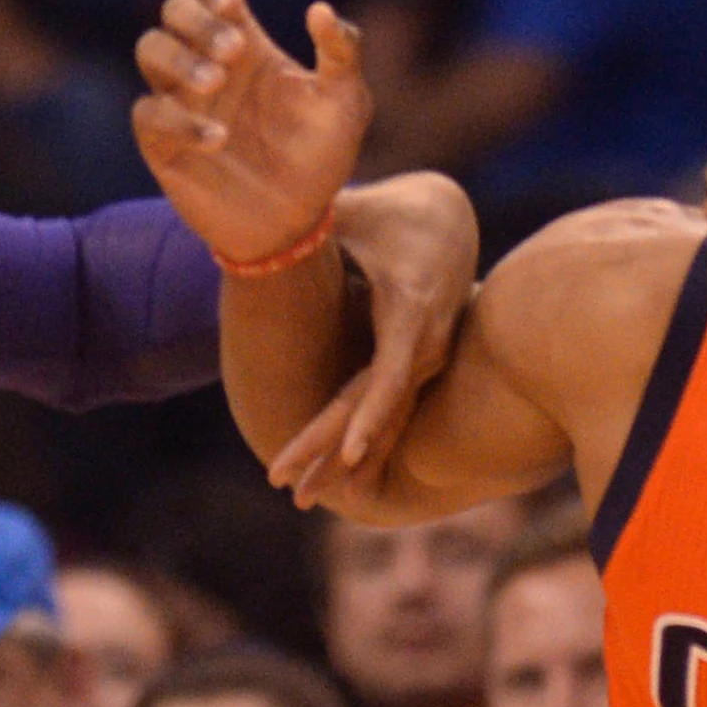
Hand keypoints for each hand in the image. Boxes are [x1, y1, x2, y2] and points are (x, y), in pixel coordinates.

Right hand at [133, 0, 371, 272]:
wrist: (297, 225)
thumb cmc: (320, 158)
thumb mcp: (346, 104)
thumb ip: (342, 54)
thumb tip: (320, 10)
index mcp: (244, 42)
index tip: (235, 4)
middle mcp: (207, 64)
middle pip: (175, 11)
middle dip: (199, 21)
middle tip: (235, 52)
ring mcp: (181, 101)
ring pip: (150, 49)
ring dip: (179, 58)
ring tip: (217, 82)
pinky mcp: (163, 143)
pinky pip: (149, 113)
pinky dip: (179, 120)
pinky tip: (219, 140)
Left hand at [278, 172, 478, 510]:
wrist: (446, 217)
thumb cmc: (394, 213)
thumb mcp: (352, 212)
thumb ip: (310, 218)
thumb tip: (260, 206)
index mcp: (409, 312)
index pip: (388, 376)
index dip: (368, 417)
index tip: (349, 454)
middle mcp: (423, 346)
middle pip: (377, 412)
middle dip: (332, 456)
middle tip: (292, 494)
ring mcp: (425, 361)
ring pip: (384, 422)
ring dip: (342, 463)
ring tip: (302, 500)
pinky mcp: (418, 368)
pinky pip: (390, 414)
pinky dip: (365, 446)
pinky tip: (345, 486)